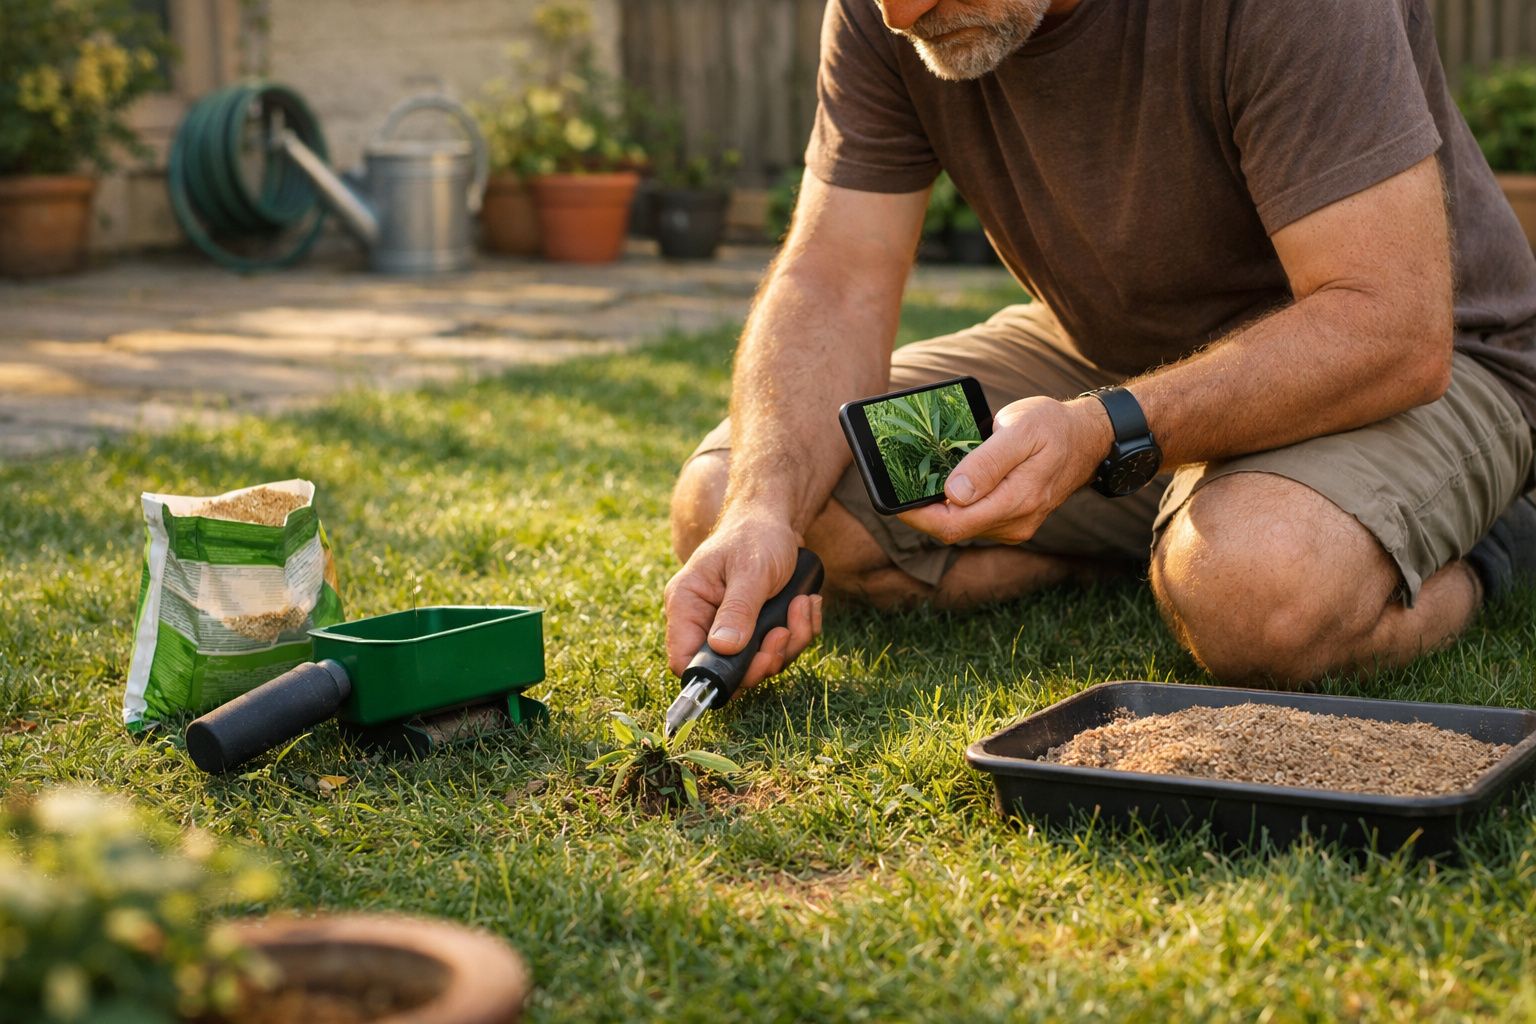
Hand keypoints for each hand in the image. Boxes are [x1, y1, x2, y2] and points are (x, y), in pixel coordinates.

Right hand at [663, 513, 822, 689]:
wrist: (775, 519)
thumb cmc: (755, 535)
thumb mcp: (750, 572)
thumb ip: (737, 610)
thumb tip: (723, 648)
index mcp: (686, 604)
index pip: (685, 660)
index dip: (717, 674)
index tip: (755, 663)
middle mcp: (703, 621)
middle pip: (728, 669)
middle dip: (765, 658)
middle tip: (785, 634)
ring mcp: (729, 627)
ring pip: (758, 662)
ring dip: (789, 642)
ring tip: (802, 605)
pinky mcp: (754, 629)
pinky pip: (777, 648)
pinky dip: (798, 631)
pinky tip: (807, 604)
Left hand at [898, 396, 1112, 544]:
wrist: (1087, 438)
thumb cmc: (1053, 427)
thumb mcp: (1020, 431)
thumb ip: (987, 463)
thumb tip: (953, 494)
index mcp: (1017, 500)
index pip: (952, 525)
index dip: (917, 517)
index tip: (892, 499)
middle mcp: (1016, 522)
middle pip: (953, 528)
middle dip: (922, 511)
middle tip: (897, 485)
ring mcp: (1015, 525)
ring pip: (962, 525)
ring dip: (938, 507)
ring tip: (921, 478)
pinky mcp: (1013, 521)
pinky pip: (974, 519)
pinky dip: (956, 505)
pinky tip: (949, 483)